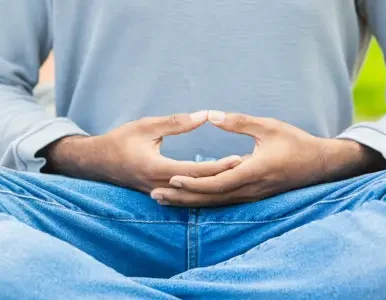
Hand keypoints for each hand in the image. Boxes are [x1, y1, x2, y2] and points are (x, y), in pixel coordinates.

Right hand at [40, 111, 240, 192]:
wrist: (97, 161)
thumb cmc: (120, 140)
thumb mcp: (147, 126)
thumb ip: (176, 123)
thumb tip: (205, 115)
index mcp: (156, 168)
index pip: (195, 171)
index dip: (218, 166)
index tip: (238, 159)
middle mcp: (159, 185)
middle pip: (198, 186)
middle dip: (222, 178)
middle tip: (244, 169)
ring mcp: (157, 193)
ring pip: (192, 195)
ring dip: (213, 187)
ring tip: (234, 179)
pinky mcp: (157, 193)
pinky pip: (183, 196)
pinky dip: (200, 191)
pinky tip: (213, 186)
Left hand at [151, 111, 385, 206]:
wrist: (319, 165)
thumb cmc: (296, 143)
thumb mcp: (269, 127)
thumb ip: (239, 122)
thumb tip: (210, 115)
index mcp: (253, 171)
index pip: (217, 182)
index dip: (193, 182)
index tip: (170, 179)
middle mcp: (250, 189)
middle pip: (211, 198)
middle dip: (182, 198)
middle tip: (156, 196)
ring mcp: (251, 196)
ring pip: (215, 203)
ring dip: (190, 202)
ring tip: (166, 201)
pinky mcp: (252, 196)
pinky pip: (224, 202)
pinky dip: (204, 201)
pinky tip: (190, 199)